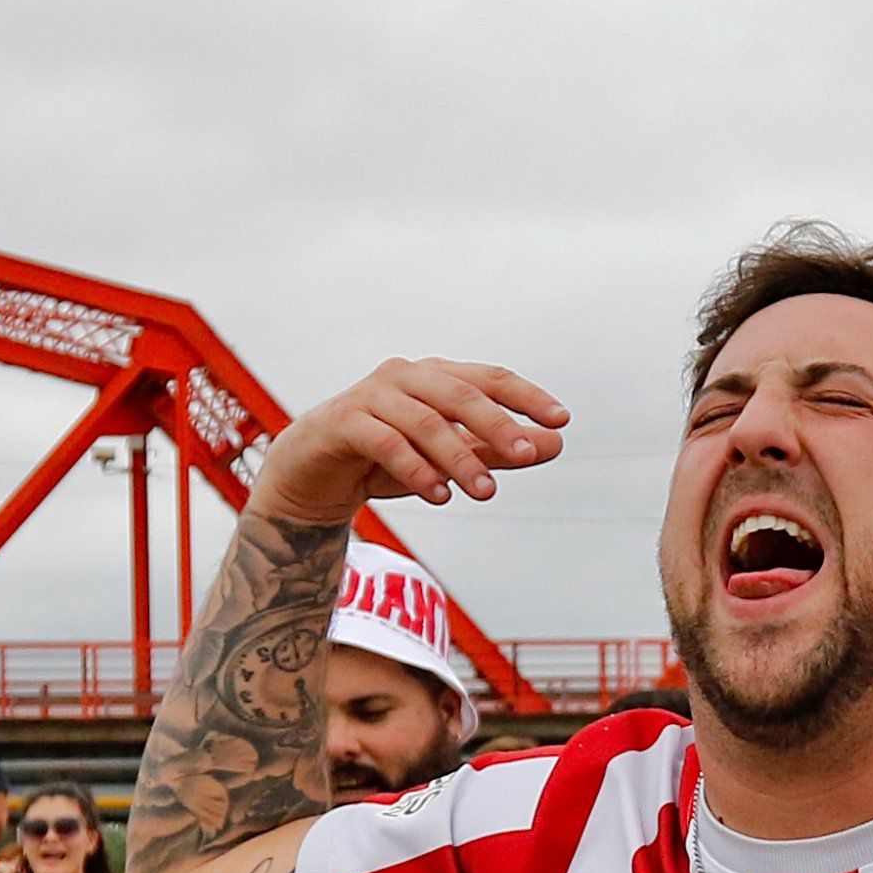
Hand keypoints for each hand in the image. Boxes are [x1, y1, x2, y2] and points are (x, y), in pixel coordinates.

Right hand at [244, 358, 568, 524]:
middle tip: (527, 456)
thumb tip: (554, 444)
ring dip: (459, 458)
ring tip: (485, 491)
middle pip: (460, 394)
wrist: (312, 476)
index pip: (489, 378)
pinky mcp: (342, 421)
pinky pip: (386, 442)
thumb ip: (497, 451)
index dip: (526, 397)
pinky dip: (416, 469)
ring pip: (424, 420)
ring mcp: (371, 395)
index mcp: (434, 376)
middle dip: (497, 425)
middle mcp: (404, 376)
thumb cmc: (384, 460)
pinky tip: (439, 495)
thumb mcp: (448, 459)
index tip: (560, 420)